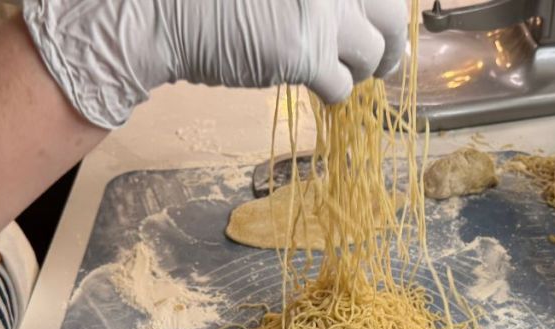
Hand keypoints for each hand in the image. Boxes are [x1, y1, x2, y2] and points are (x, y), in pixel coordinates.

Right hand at [24, 0, 407, 128]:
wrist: (160, 11)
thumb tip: (352, 10)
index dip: (382, 8)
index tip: (378, 20)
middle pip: (393, 12)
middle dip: (394, 40)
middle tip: (385, 56)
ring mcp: (323, 12)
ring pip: (374, 53)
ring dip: (363, 69)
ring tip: (344, 74)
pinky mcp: (306, 53)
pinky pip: (343, 85)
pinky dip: (336, 93)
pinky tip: (319, 90)